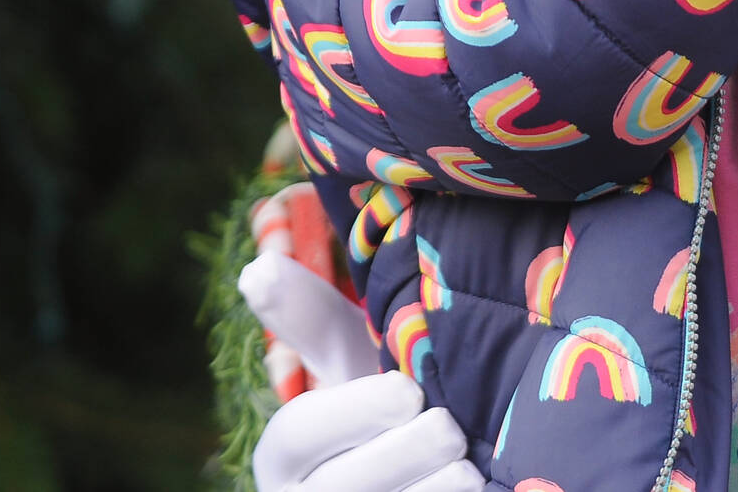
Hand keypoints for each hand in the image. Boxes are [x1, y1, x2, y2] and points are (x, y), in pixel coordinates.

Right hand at [239, 253, 481, 491]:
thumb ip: (311, 319)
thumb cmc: (382, 404)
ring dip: (433, 490)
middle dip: (406, 454)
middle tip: (450, 430)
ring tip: (468, 470)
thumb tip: (257, 267)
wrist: (417, 468)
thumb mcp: (349, 361)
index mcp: (285, 453)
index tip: (409, 391)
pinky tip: (481, 490)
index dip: (355, 412)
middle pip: (344, 487)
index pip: (298, 434)